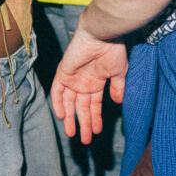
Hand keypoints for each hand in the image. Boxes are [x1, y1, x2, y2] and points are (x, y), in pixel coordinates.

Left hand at [50, 20, 128, 143]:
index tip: (97, 131)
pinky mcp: (63, 72)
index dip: (95, 118)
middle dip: (83, 124)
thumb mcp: (118, 72)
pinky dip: (58, 103)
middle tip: (85, 140)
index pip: (94, 104)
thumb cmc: (113, 50)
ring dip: (70, 118)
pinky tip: (62, 116)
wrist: (102, 34)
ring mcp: (73, 77)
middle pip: (81, 107)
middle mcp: (83, 81)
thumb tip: (118, 102)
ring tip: (73, 134)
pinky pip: (57, 91)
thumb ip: (117, 88)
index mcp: (97, 81)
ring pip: (69, 102)